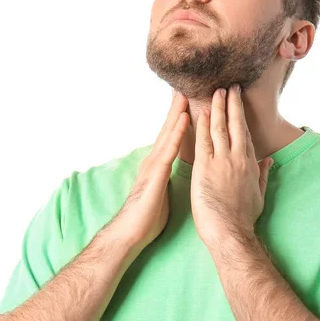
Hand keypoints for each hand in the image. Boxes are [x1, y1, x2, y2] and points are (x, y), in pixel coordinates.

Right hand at [108, 91, 188, 250]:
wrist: (131, 233)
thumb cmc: (148, 217)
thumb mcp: (163, 193)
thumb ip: (169, 179)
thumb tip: (178, 176)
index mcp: (159, 164)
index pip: (171, 137)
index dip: (179, 119)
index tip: (188, 102)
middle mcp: (155, 159)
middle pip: (169, 128)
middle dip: (177, 108)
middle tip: (186, 87)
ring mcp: (154, 164)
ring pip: (168, 133)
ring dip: (178, 113)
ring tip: (186, 93)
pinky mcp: (155, 173)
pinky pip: (169, 149)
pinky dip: (177, 132)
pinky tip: (185, 119)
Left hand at [190, 84, 273, 245]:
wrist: (230, 231)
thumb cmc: (243, 217)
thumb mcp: (259, 194)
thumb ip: (263, 175)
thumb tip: (269, 161)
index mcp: (250, 163)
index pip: (244, 133)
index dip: (240, 115)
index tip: (238, 101)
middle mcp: (237, 157)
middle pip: (234, 124)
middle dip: (232, 103)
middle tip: (229, 86)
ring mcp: (221, 160)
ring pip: (219, 127)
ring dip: (217, 107)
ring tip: (216, 92)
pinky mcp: (205, 167)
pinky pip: (203, 139)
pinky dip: (201, 124)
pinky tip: (200, 112)